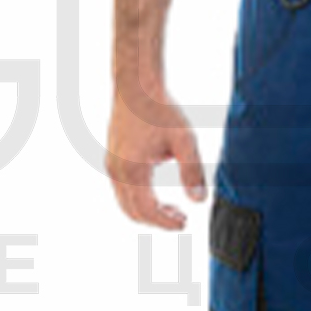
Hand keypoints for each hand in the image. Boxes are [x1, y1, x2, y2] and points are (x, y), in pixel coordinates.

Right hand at [106, 84, 207, 229]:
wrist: (135, 86)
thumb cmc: (160, 110)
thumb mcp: (184, 140)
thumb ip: (192, 172)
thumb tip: (199, 201)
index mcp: (133, 170)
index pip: (147, 210)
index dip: (166, 222)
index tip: (185, 224)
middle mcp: (117, 171)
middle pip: (133, 212)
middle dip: (157, 221)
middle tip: (181, 219)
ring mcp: (111, 166)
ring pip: (125, 203)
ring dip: (147, 211)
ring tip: (172, 209)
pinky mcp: (112, 160)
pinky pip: (122, 191)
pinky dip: (139, 200)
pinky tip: (157, 193)